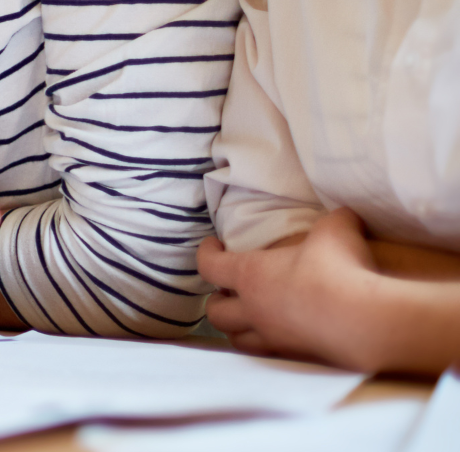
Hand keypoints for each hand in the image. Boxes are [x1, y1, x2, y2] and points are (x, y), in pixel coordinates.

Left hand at [201, 207, 382, 369]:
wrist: (369, 322)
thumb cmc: (341, 269)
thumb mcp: (336, 230)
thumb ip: (334, 220)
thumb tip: (344, 215)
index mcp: (251, 275)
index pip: (208, 266)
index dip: (206, 253)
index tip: (213, 245)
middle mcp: (254, 310)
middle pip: (215, 312)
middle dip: (217, 300)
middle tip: (227, 290)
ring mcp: (273, 338)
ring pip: (237, 339)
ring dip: (236, 327)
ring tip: (247, 318)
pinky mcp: (296, 358)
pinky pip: (269, 355)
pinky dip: (266, 345)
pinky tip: (279, 338)